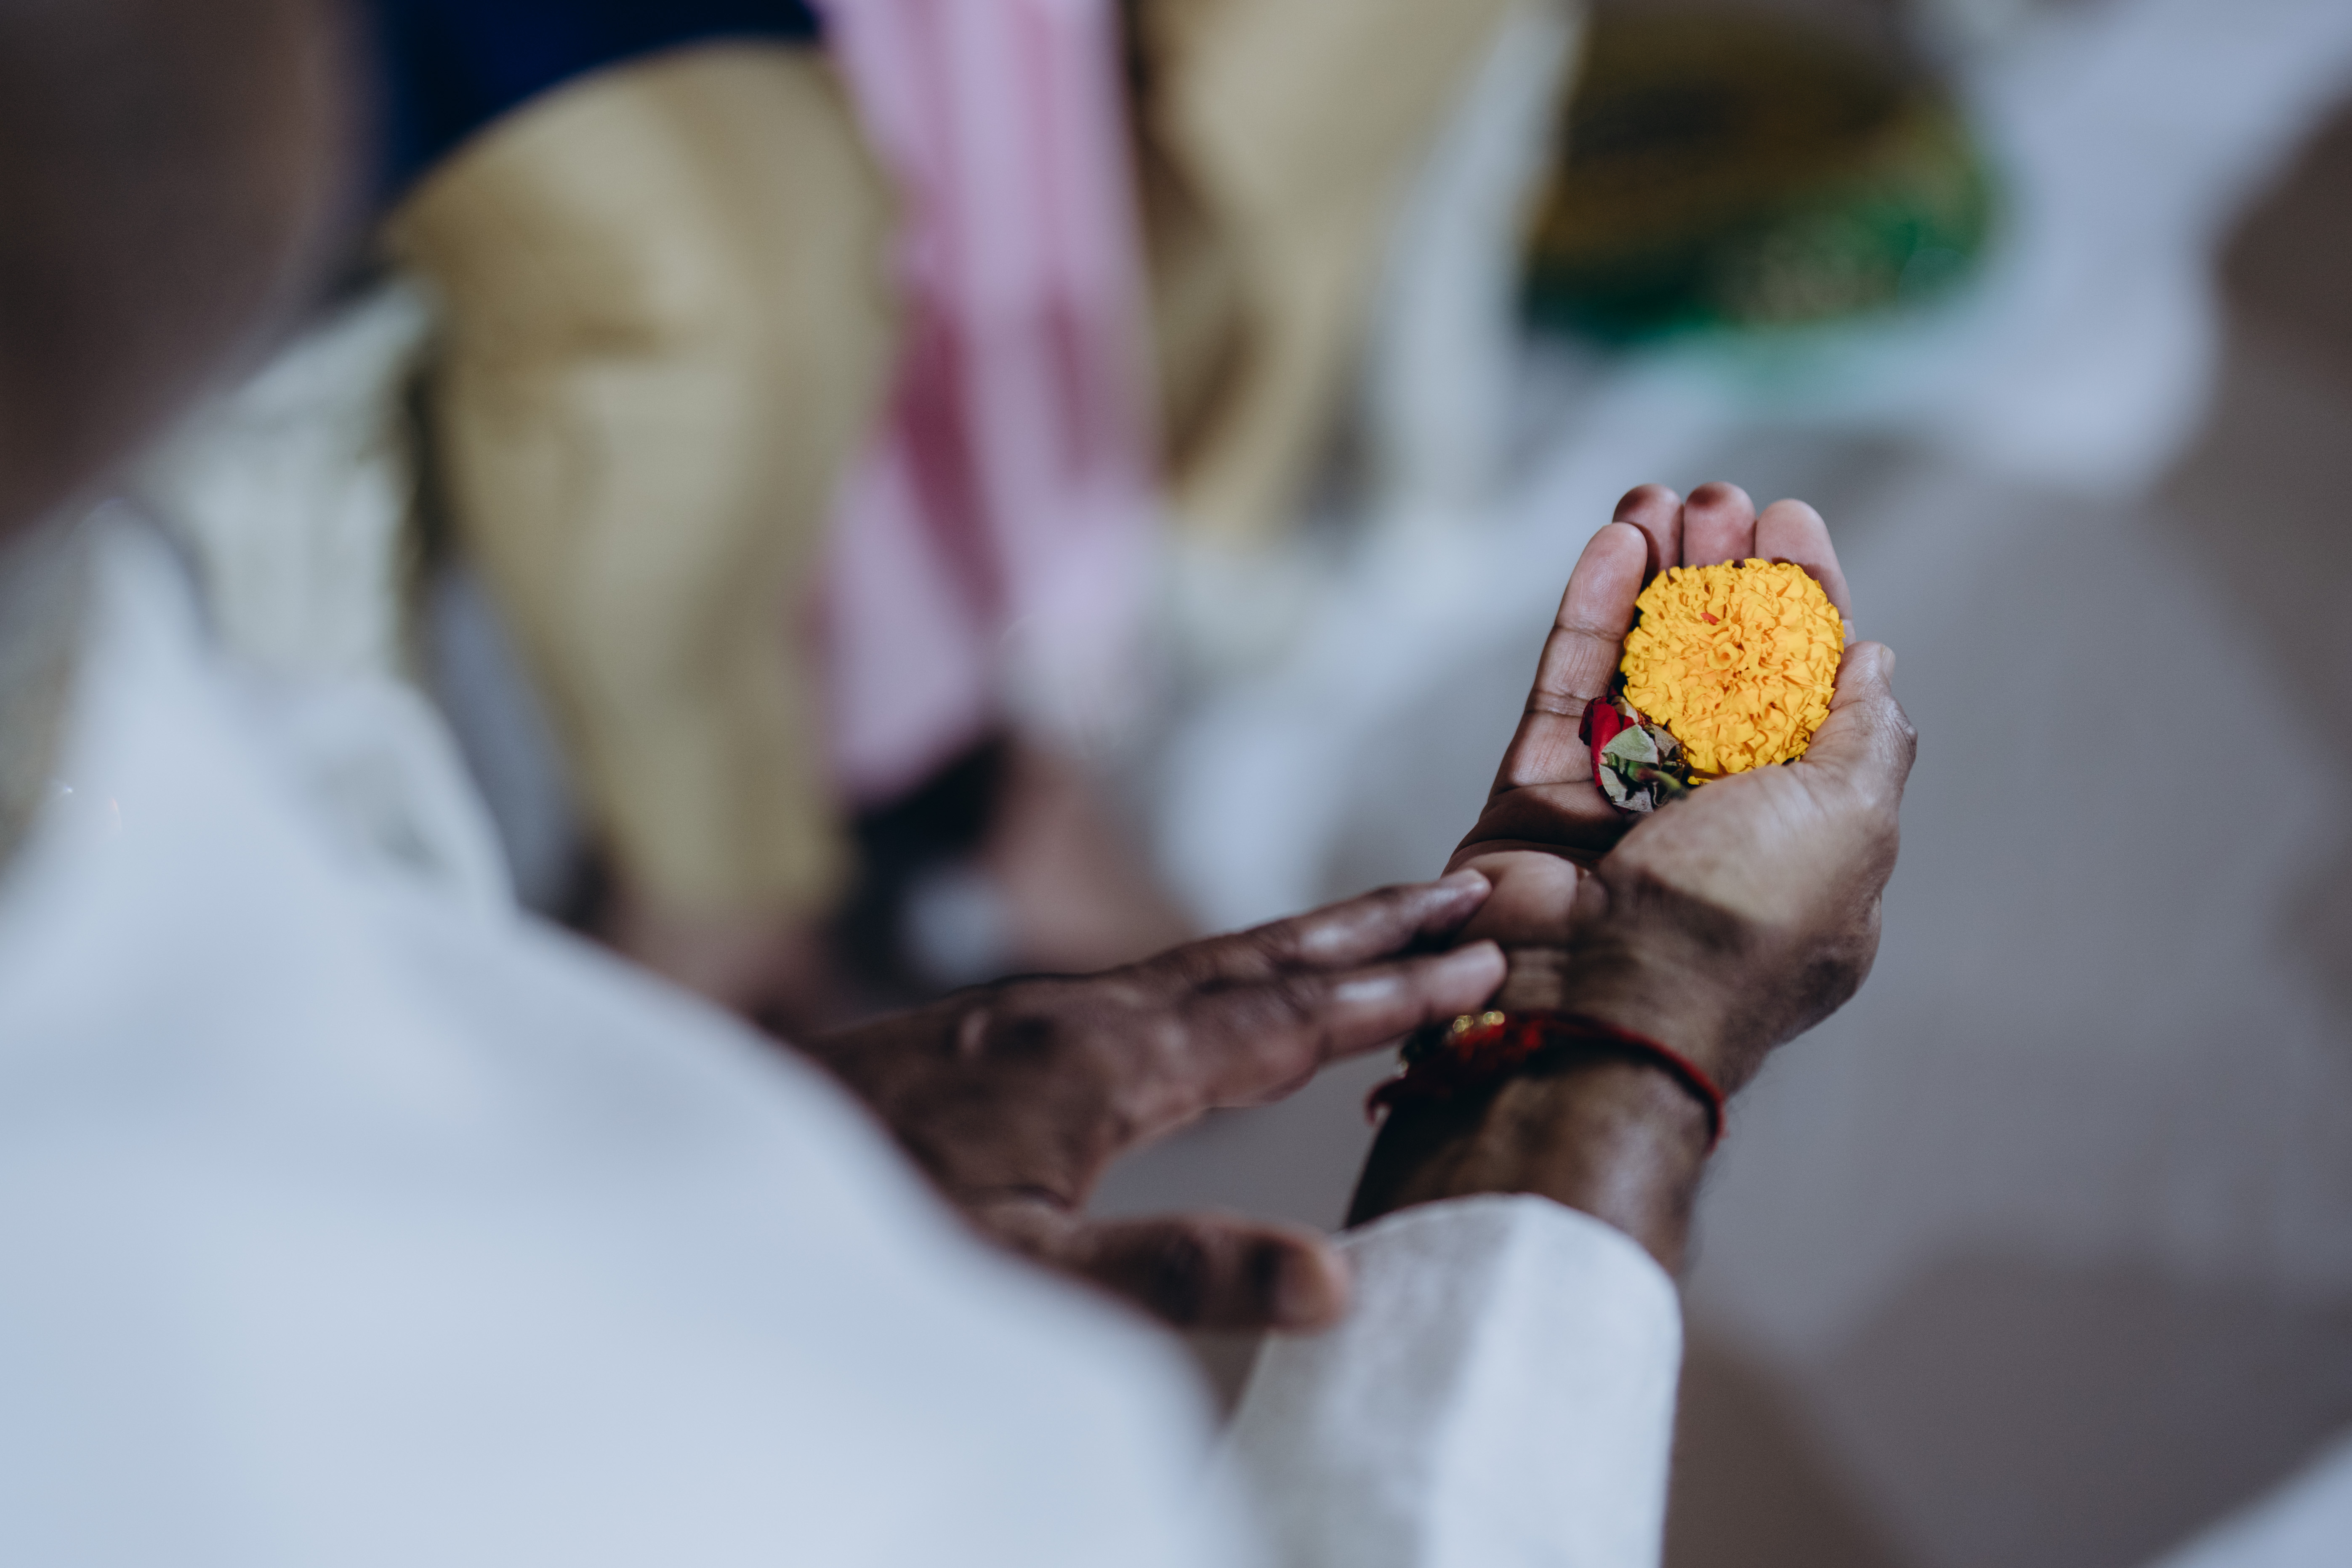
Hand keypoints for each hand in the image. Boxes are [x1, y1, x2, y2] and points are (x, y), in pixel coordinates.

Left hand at [802, 877, 1505, 1331]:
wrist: (719, 1167)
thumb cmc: (871, 1223)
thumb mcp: (1025, 1271)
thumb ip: (1177, 1274)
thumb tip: (1335, 1286)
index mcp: (1111, 1066)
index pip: (1285, 1020)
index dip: (1389, 994)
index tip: (1484, 958)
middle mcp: (1088, 1017)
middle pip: (1261, 957)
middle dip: (1374, 924)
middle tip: (1475, 882)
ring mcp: (1045, 1015)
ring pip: (1208, 962)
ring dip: (1308, 939)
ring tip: (1384, 921)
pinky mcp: (1008, 1029)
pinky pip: (1157, 982)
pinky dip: (1229, 970)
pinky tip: (1227, 993)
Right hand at [1349, 484, 1915, 1264]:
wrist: (1601, 1005)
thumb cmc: (1742, 920)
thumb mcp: (1852, 823)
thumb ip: (1864, 736)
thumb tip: (1872, 659)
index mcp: (1798, 839)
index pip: (1808, 697)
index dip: (1804, 604)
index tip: (1792, 524)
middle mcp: (1709, 825)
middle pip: (1720, 671)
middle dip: (1725, 579)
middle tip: (1721, 501)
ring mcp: (1614, 814)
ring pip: (1637, 671)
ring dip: (1656, 579)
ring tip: (1662, 499)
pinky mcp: (1534, 804)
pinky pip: (1563, 694)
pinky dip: (1588, 615)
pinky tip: (1613, 540)